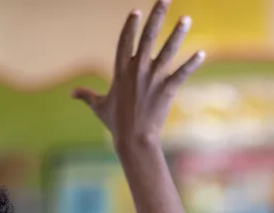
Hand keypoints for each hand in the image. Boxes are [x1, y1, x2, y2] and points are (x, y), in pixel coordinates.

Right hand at [72, 0, 204, 148]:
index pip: (125, 41)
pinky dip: (191, 64)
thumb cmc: (116, 124)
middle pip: (147, 37)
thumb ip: (87, 95)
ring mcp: (152, 79)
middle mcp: (136, 70)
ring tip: (186, 18)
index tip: (137, 10)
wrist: (133, 139)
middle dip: (157, 16)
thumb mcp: (99, 107)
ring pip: (166, 51)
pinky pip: (181, 73)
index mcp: (120, 71)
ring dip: (177, 33)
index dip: (130, 25)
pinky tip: (201, 54)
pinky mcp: (166, 89)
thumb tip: (72, 93)